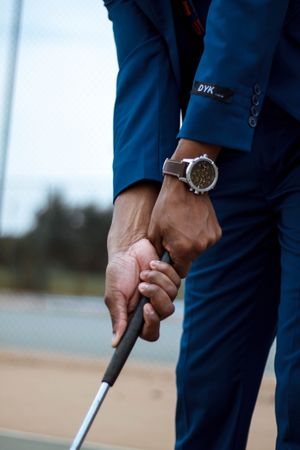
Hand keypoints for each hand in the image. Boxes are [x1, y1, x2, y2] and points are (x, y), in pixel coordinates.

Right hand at [105, 239, 179, 345]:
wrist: (129, 247)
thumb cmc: (118, 272)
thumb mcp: (114, 295)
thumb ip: (118, 318)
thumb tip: (114, 343)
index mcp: (136, 316)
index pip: (151, 333)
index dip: (151, 324)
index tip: (147, 308)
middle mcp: (152, 307)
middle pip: (165, 313)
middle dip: (156, 296)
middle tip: (142, 285)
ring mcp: (163, 294)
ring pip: (172, 297)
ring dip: (157, 281)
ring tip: (144, 272)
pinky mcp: (171, 280)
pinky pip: (176, 281)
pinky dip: (164, 271)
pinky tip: (153, 263)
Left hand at [148, 140, 221, 276]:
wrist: (186, 185)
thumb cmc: (166, 207)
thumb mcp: (155, 231)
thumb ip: (158, 251)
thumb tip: (159, 264)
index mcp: (184, 249)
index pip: (180, 272)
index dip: (172, 267)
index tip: (167, 256)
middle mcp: (200, 247)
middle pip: (189, 260)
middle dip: (181, 253)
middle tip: (173, 236)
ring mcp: (210, 239)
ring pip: (198, 250)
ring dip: (190, 243)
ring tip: (182, 226)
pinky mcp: (217, 232)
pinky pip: (205, 240)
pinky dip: (199, 235)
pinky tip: (192, 222)